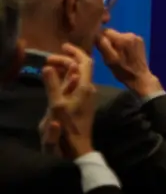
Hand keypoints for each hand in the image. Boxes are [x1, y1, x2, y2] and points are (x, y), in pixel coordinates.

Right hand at [38, 45, 97, 159]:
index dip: (75, 52)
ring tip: (50, 66)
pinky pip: (76, 84)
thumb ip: (53, 85)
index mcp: (85, 86)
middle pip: (82, 67)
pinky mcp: (83, 103)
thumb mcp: (57, 105)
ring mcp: (87, 96)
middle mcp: (89, 88)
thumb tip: (48, 66)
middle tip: (49, 59)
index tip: (63, 46)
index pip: (85, 62)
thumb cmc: (67, 126)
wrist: (78, 146)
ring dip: (66, 68)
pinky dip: (67, 78)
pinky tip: (57, 80)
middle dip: (67, 59)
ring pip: (79, 76)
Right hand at [95, 28, 164, 99]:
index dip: (99, 38)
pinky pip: (125, 39)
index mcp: (123, 38)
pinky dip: (121, 44)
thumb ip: (102, 45)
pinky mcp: (140, 41)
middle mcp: (131, 34)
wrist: (140, 77)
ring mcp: (137, 37)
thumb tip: (95, 33)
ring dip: (114, 43)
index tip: (96, 46)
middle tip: (106, 53)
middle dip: (107, 41)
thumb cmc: (122, 71)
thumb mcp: (109, 60)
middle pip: (112, 33)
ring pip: (118, 36)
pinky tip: (122, 54)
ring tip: (114, 55)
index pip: (105, 31)